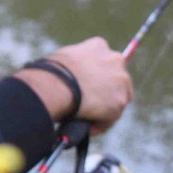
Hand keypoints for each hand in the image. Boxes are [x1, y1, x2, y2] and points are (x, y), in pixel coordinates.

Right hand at [15, 36, 133, 134]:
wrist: (56, 84)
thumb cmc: (51, 73)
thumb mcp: (63, 60)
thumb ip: (74, 66)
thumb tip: (68, 78)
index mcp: (99, 46)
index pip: (104, 62)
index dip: (96, 76)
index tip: (88, 85)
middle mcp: (115, 60)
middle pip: (116, 80)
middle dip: (105, 91)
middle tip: (90, 103)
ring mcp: (120, 80)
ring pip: (116, 99)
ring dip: (104, 110)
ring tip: (86, 118)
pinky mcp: (119, 101)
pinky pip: (111, 117)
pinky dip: (100, 124)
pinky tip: (87, 126)